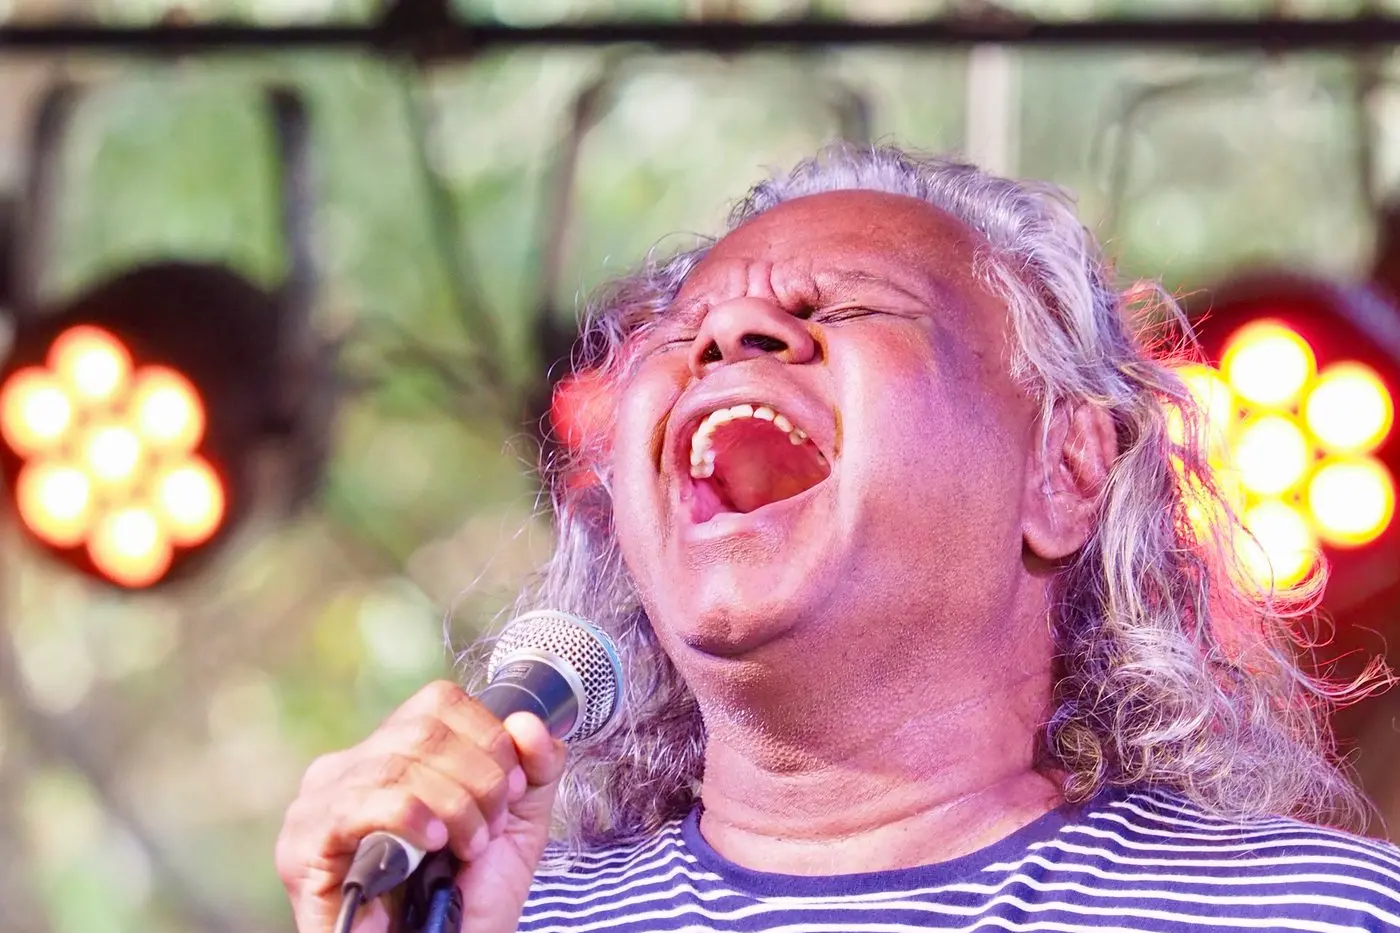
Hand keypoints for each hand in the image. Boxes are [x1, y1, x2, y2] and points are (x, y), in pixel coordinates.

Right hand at [275, 681, 567, 932]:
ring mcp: (319, 802)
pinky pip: (360, 804)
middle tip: (492, 826)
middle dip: (480, 778)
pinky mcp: (304, 843)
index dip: (488, 737)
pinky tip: (431, 843)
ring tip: (469, 846)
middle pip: (424, 730)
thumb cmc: (467, 897)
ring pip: (397, 764)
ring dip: (454, 806)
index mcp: (392, 751)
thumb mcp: (518, 822)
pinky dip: (410, 816)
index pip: (439, 702)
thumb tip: (528, 722)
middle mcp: (349, 766)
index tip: (512, 789)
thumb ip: (534, 767)